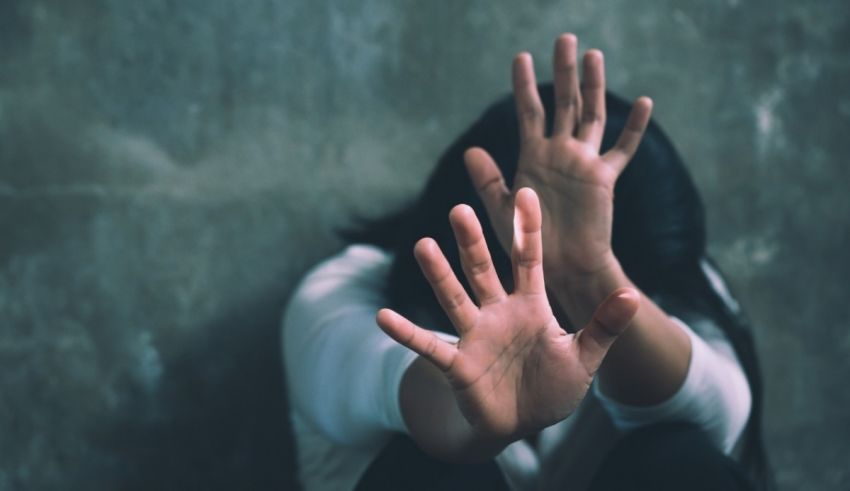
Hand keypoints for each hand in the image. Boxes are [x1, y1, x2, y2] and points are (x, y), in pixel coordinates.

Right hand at [377, 188, 638, 442]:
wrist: (525, 423)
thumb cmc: (554, 385)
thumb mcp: (585, 357)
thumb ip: (604, 326)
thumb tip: (631, 294)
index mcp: (530, 305)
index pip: (528, 260)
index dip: (528, 230)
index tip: (526, 193)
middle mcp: (498, 312)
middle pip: (483, 270)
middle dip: (472, 241)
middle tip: (461, 209)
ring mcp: (475, 335)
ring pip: (454, 298)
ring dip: (438, 274)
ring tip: (422, 245)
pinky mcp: (457, 363)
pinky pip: (429, 345)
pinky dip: (407, 333)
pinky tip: (384, 316)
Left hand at [464, 34, 653, 280]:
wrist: (559, 268)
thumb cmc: (527, 242)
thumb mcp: (501, 209)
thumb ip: (489, 180)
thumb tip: (471, 150)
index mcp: (533, 156)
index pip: (529, 111)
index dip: (525, 84)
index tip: (521, 56)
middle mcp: (560, 153)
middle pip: (563, 102)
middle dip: (564, 71)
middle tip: (564, 38)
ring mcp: (583, 162)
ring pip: (591, 114)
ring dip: (594, 85)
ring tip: (593, 55)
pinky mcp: (603, 178)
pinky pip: (622, 149)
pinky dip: (634, 128)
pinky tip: (644, 102)